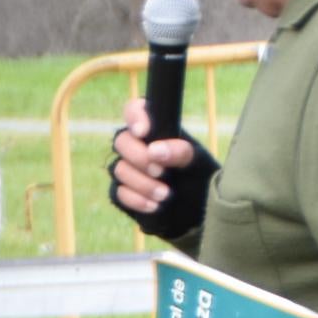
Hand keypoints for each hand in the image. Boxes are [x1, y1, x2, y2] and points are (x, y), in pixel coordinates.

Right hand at [110, 98, 215, 239]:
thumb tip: (154, 151)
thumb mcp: (196, 160)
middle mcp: (136, 146)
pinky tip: (155, 205)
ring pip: (119, 170)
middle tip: (161, 171)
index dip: (134, 116)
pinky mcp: (121, 190)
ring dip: (143, 183)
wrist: (198, 207)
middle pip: (121, 142)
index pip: (134, 110)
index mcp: (155, 129)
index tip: (143, 132)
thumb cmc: (198, 176)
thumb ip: (179, 151)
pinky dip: (137, 199)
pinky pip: (119, 192)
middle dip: (139, 158)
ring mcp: (126, 168)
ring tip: (165, 194)